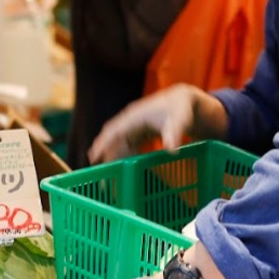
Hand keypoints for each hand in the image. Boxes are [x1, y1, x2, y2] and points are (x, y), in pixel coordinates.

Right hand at [88, 84, 227, 163]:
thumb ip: (174, 133)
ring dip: (113, 158)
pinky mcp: (138, 132)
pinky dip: (123, 157)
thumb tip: (171, 150)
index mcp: (134, 116)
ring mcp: (133, 126)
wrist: (184, 101)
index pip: (114, 130)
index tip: (93, 157)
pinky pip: (126, 146)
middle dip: (103, 155)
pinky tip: (123, 169)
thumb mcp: (179, 120)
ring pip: (117, 144)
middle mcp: (130, 121)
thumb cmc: (180, 109)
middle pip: (111, 139)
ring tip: (109, 177)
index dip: (103, 143)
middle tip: (98, 175)